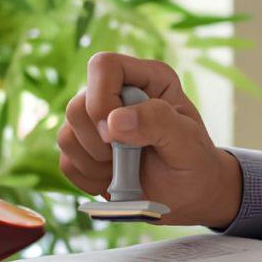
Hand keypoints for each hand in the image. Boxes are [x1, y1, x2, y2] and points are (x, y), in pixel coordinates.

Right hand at [57, 52, 241, 228]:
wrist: (188, 195)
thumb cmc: (195, 162)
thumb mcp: (188, 141)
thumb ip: (158, 122)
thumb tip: (114, 121)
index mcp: (147, 78)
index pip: (104, 66)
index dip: (102, 99)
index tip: (117, 134)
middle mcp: (116, 94)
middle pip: (78, 106)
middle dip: (101, 141)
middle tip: (130, 157)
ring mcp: (97, 122)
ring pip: (66, 135)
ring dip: (96, 163)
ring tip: (126, 170)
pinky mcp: (84, 150)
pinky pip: (66, 162)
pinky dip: (89, 178)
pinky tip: (114, 179)